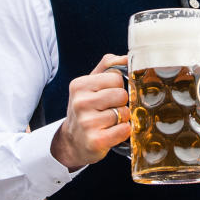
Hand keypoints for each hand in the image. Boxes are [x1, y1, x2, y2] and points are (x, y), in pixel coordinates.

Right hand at [50, 54, 129, 169]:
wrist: (73, 142)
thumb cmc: (86, 110)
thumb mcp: (91, 85)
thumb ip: (108, 66)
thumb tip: (126, 57)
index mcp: (79, 85)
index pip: (116, 77)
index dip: (118, 86)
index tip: (108, 95)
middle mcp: (80, 102)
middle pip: (122, 94)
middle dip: (121, 103)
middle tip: (109, 110)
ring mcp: (87, 122)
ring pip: (125, 112)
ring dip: (122, 119)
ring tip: (109, 122)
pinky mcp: (96, 141)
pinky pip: (124, 130)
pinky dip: (123, 132)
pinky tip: (111, 132)